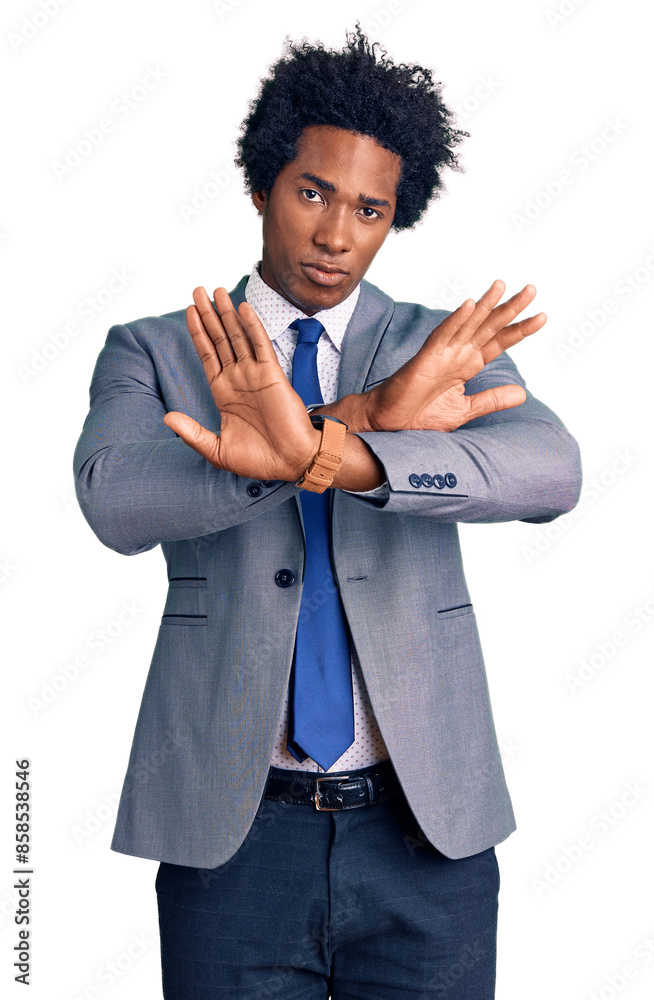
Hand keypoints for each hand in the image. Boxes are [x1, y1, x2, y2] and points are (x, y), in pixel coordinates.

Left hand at [163, 287, 320, 480]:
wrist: (290, 463)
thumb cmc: (258, 460)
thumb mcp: (216, 450)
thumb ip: (192, 433)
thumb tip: (167, 417)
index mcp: (223, 392)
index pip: (207, 354)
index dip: (198, 332)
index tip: (190, 311)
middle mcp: (238, 378)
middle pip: (219, 338)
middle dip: (208, 314)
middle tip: (198, 290)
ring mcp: (255, 374)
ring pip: (238, 336)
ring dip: (226, 313)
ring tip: (216, 291)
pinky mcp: (272, 375)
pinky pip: (261, 345)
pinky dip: (252, 326)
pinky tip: (243, 309)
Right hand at [358, 280, 544, 432]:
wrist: (391, 424)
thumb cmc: (421, 415)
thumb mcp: (466, 410)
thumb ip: (492, 399)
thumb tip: (523, 393)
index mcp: (468, 365)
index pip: (499, 342)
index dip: (520, 329)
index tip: (542, 316)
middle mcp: (458, 354)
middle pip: (489, 326)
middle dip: (511, 308)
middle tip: (532, 289)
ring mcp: (442, 354)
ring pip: (468, 324)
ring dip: (485, 305)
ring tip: (502, 285)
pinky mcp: (426, 359)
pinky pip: (443, 336)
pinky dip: (456, 320)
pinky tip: (469, 305)